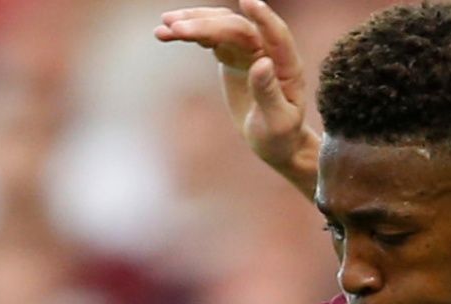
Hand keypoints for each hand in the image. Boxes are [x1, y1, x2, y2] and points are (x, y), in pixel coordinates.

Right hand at [156, 0, 318, 187]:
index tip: (248, 2)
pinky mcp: (231, 55)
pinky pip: (210, 37)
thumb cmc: (279, 135)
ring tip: (164, 26)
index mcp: (286, 65)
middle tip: (175, 29)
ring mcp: (248, 50)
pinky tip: (166, 32)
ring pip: (221, 26)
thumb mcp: (277, 121)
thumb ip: (268, 92)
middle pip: (237, 28)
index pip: (276, 34)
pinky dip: (190, 33)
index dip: (263, 17)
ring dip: (194, 23)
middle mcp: (267, 50)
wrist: (273, 142)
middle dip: (207, 26)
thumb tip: (262, 63)